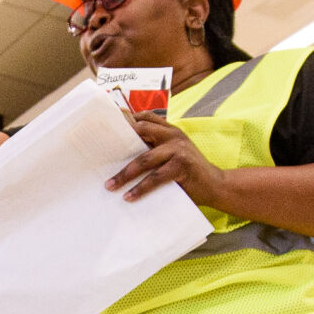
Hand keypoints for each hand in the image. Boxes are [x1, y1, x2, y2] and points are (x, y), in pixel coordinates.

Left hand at [106, 115, 227, 207]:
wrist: (215, 185)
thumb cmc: (187, 172)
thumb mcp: (171, 155)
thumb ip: (153, 149)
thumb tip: (121, 154)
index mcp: (169, 130)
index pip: (143, 117)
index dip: (124, 118)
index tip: (104, 125)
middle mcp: (173, 135)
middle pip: (140, 132)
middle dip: (118, 142)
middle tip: (98, 155)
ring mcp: (178, 149)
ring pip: (144, 159)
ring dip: (125, 174)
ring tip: (110, 186)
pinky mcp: (182, 166)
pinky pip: (156, 177)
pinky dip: (141, 188)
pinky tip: (129, 196)